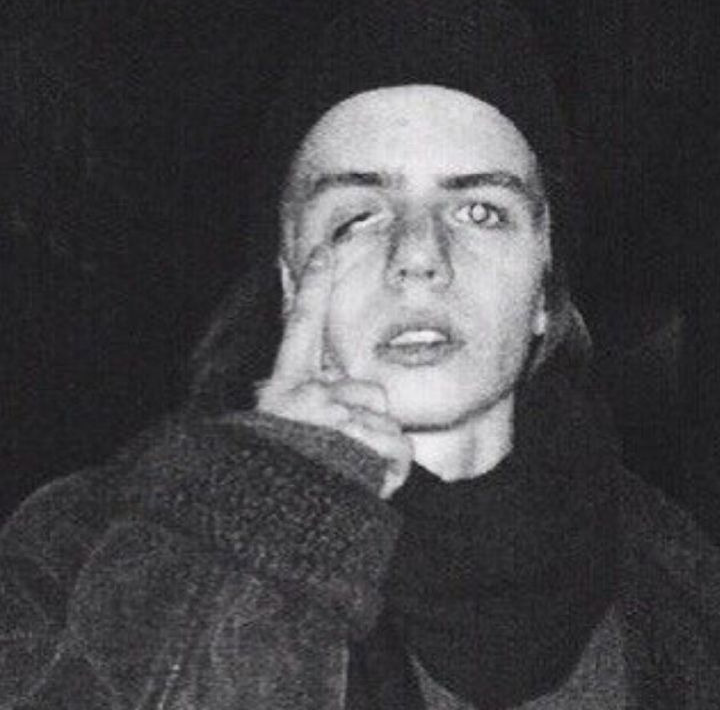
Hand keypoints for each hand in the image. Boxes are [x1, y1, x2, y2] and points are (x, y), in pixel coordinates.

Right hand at [256, 245, 411, 498]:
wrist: (262, 528)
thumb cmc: (281, 483)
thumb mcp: (288, 436)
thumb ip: (317, 407)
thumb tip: (360, 400)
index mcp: (283, 389)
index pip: (300, 329)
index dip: (313, 288)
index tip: (325, 251)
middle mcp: (301, 397)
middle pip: (371, 395)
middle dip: (369, 424)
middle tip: (340, 454)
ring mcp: (326, 419)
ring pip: (387, 427)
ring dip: (379, 455)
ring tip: (346, 479)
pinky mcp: (351, 443)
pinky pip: (398, 451)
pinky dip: (391, 474)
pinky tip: (364, 487)